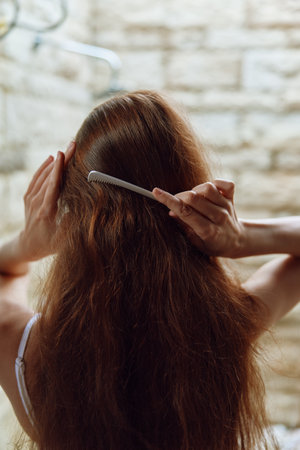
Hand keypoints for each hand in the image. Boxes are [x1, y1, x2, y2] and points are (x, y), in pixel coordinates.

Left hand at [18, 142, 75, 261]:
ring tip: (67, 149)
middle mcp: (37, 203)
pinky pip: (36, 179)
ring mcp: (31, 199)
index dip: (58, 169)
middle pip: (50, 176)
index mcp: (46, 211)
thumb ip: (73, 223)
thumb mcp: (64, 238)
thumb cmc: (51, 243)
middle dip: (62, 159)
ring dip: (55, 161)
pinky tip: (51, 158)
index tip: (63, 154)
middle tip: (72, 144)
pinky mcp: (28, 197)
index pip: (53, 185)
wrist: (29, 245)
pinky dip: (43, 168)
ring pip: (43, 176)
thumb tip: (88, 209)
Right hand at [152, 179, 244, 257]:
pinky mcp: (232, 199)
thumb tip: (172, 212)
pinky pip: (225, 184)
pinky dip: (216, 183)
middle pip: (193, 198)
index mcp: (209, 231)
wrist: (237, 242)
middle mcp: (219, 218)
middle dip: (180, 197)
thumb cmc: (213, 244)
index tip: (156, 192)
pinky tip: (207, 192)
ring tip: (193, 199)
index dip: (168, 200)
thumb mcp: (196, 243)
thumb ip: (184, 227)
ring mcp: (226, 207)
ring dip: (195, 190)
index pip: (185, 212)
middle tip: (177, 202)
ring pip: (207, 188)